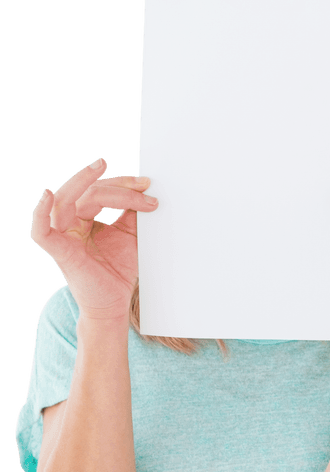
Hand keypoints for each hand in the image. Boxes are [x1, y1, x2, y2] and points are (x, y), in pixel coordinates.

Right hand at [29, 158, 158, 321]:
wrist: (115, 303)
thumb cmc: (118, 270)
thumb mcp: (130, 235)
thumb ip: (132, 213)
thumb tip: (144, 189)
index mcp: (84, 217)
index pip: (98, 192)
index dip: (122, 186)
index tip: (148, 186)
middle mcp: (70, 223)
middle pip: (86, 193)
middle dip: (115, 185)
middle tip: (140, 183)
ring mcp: (63, 236)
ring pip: (65, 201)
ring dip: (85, 184)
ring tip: (102, 169)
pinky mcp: (59, 252)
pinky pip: (41, 230)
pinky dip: (40, 212)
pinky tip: (47, 195)